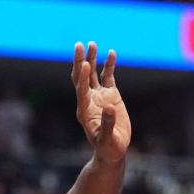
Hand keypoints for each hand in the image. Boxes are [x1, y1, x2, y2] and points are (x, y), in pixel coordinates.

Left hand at [72, 42, 130, 163]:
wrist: (113, 150)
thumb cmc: (108, 148)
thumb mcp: (107, 139)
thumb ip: (107, 124)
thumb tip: (109, 108)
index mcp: (84, 110)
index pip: (81, 90)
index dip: (82, 77)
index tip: (85, 64)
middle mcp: (89, 100)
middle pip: (81, 77)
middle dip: (80, 61)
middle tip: (80, 45)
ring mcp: (99, 96)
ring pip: (93, 73)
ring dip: (92, 59)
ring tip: (93, 44)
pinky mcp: (110, 95)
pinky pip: (108, 76)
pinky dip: (109, 65)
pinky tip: (111, 53)